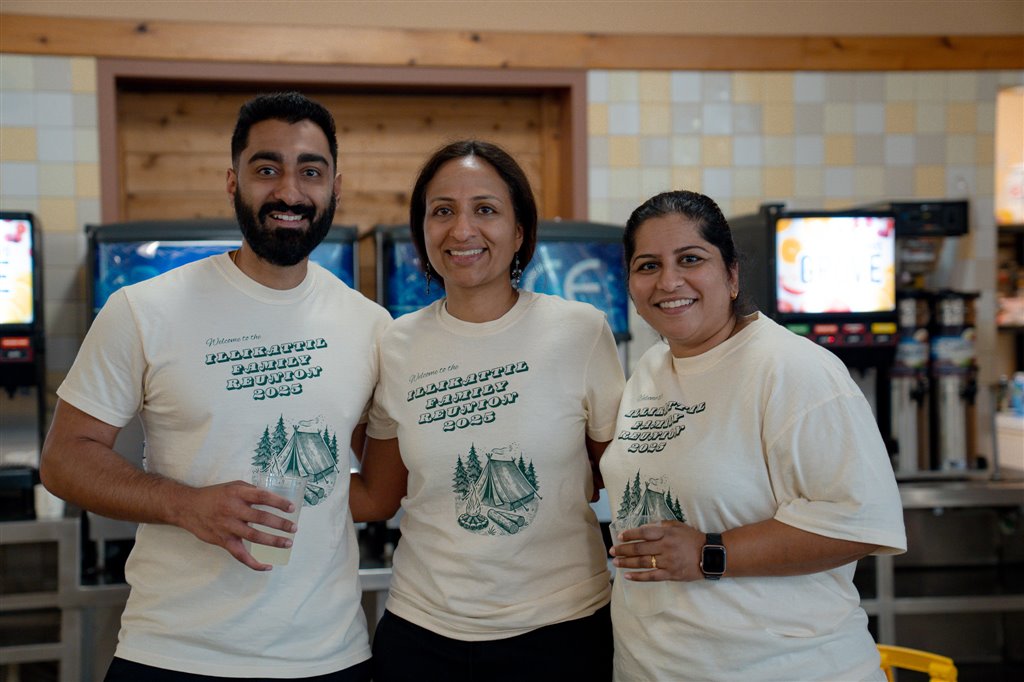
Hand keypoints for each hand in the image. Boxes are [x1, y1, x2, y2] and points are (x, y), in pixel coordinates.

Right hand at [173, 480, 296, 570]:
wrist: (188, 507)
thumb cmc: (215, 495)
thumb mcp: (233, 486)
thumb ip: (251, 491)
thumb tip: (273, 498)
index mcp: (237, 494)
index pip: (262, 497)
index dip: (278, 502)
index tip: (292, 508)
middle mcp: (233, 510)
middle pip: (261, 518)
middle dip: (280, 524)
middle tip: (294, 528)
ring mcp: (228, 527)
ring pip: (254, 536)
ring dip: (273, 541)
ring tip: (288, 543)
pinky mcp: (223, 541)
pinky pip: (240, 555)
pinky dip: (254, 563)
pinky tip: (267, 565)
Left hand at [609, 519, 705, 581]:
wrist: (710, 555)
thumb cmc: (692, 538)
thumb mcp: (677, 525)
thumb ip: (661, 525)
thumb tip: (644, 527)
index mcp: (666, 533)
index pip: (644, 532)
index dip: (630, 534)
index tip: (620, 536)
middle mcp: (665, 547)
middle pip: (639, 548)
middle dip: (623, 550)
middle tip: (612, 551)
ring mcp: (668, 561)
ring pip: (643, 562)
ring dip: (627, 562)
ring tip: (615, 562)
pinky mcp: (671, 574)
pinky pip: (651, 576)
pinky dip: (638, 577)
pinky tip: (627, 576)